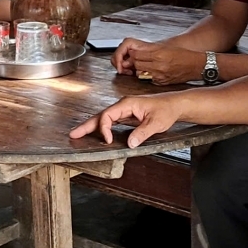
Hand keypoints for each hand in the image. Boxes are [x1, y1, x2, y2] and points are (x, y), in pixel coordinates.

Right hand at [69, 94, 183, 147]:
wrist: (174, 105)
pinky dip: (101, 127)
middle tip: (73, 134)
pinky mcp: (126, 116)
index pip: (108, 115)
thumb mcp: (156, 123)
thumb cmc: (166, 110)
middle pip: (100, 115)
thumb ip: (142, 132)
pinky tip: (97, 134)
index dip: (104, 129)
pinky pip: (110, 121)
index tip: (108, 141)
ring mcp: (124, 110)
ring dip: (91, 126)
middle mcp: (122, 106)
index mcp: (127, 104)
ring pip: (104, 118)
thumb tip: (129, 143)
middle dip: (86, 125)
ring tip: (79, 134)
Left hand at [113, 39, 204, 85]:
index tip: (134, 52)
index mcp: (159, 55)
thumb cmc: (183, 55)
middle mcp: (158, 67)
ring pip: (140, 74)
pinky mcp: (162, 83)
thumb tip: (136, 50)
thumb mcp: (166, 48)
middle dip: (135, 62)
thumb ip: (150, 49)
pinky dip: (148, 76)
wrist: (195, 66)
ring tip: (145, 65)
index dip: (134, 53)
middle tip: (138, 59)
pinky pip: (149, 79)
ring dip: (140, 70)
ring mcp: (160, 76)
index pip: (137, 55)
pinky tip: (152, 72)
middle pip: (137, 65)